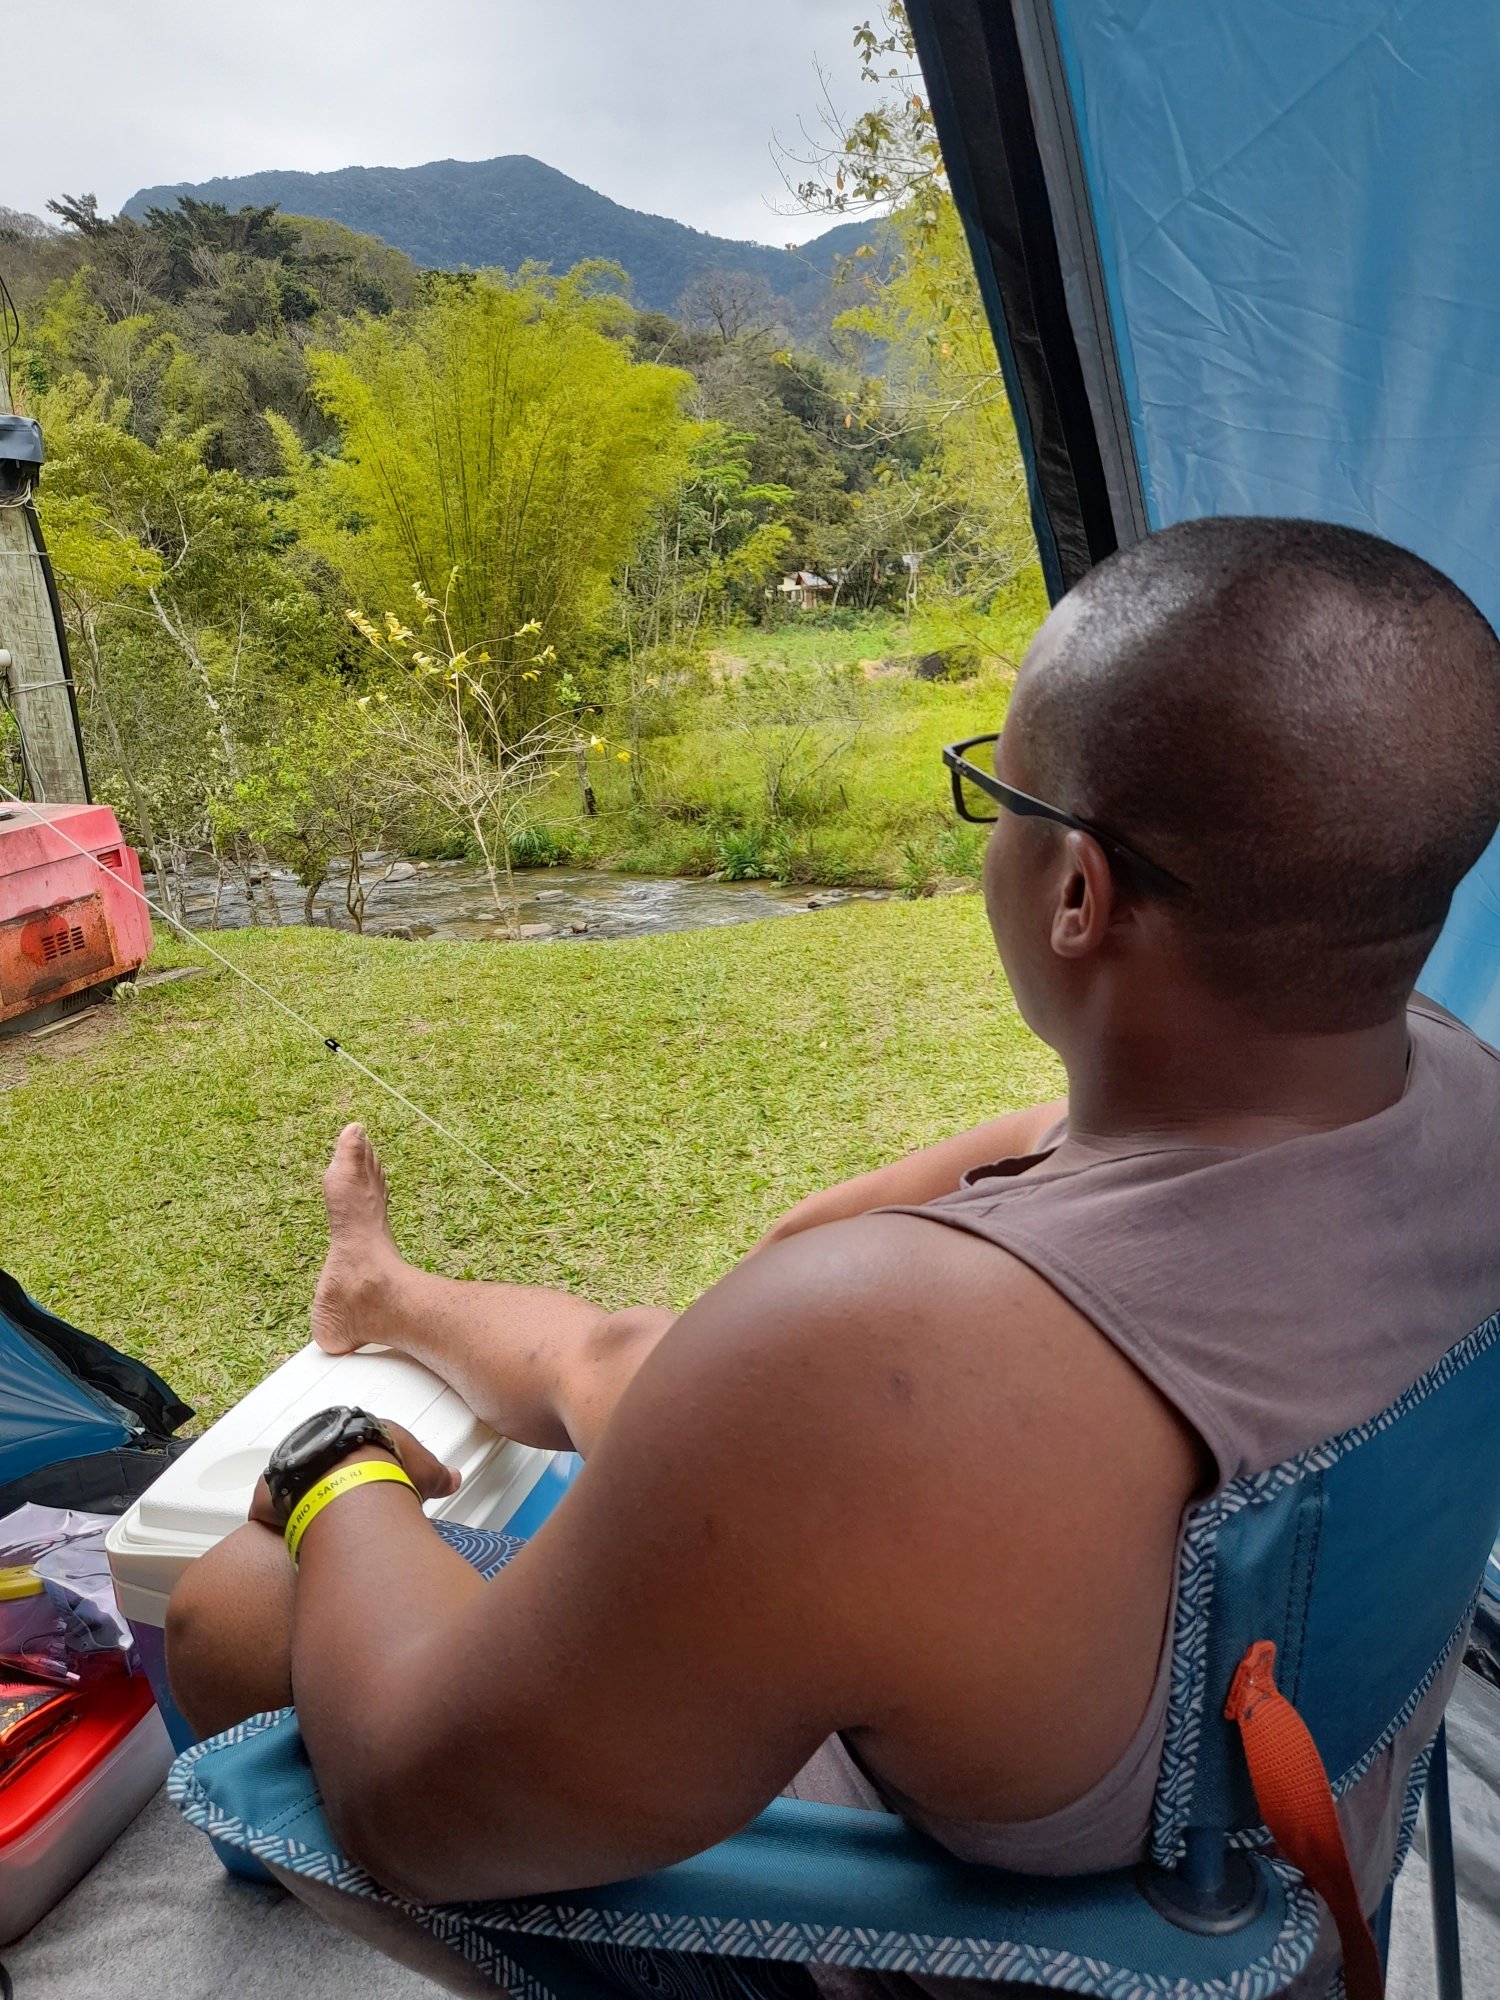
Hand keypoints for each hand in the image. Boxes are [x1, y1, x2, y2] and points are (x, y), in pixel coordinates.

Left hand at [248, 1419, 459, 1530]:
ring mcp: (297, 1462)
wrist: (349, 1484)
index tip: (370, 1482)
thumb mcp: (426, 1471)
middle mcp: (324, 1442)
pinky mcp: (275, 1489)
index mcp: (359, 1431)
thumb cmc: (388, 1471)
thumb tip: (453, 1477)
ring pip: (298, 1477)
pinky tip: (289, 1530)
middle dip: (333, 1480)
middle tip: (345, 1505)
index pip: (361, 1445)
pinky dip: (277, 1517)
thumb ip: (439, 1475)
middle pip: (325, 1460)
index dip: (367, 1464)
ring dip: (305, 1495)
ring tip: (320, 1520)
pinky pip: (271, 1503)